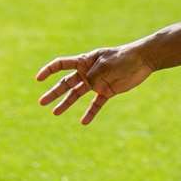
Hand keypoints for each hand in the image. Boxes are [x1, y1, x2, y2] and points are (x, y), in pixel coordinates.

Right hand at [35, 44, 153, 124]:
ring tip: (54, 113)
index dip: (49, 70)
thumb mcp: (106, 64)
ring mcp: (96, 82)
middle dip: (53, 92)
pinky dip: (90, 113)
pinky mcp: (107, 91)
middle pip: (66, 83)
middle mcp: (87, 72)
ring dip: (66, 103)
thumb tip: (86, 86)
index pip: (61, 64)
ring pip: (77, 95)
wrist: (142, 60)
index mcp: (84, 60)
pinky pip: (95, 104)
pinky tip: (83, 122)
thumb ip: (94, 75)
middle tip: (41, 102)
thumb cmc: (123, 57)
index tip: (38, 79)